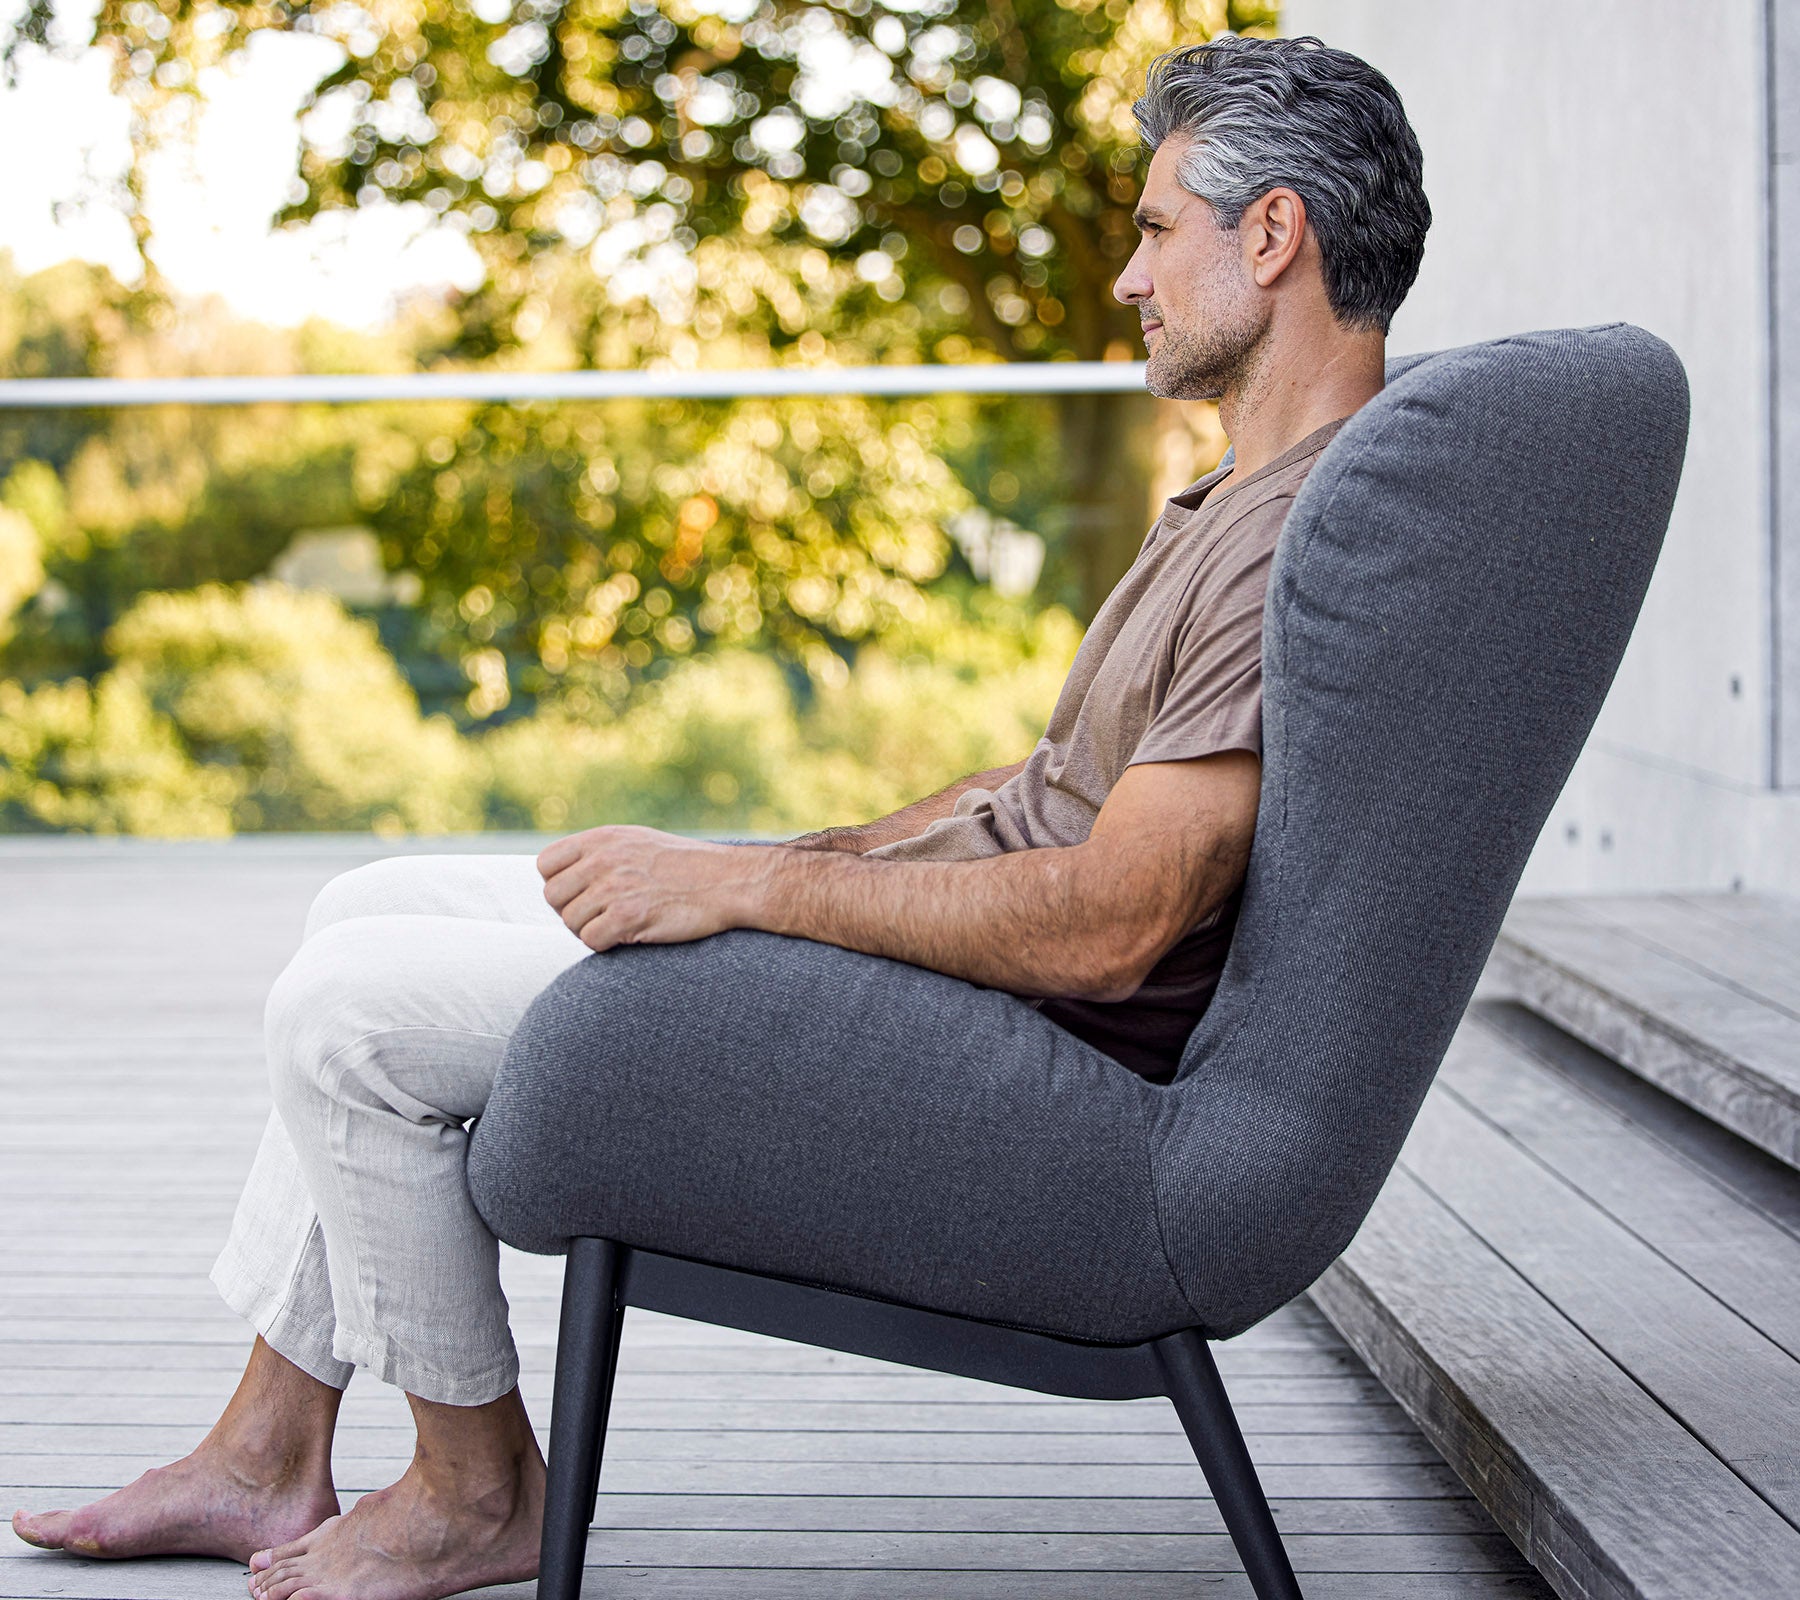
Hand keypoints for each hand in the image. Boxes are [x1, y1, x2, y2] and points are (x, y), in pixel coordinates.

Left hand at [537, 826, 755, 951]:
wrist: (727, 881)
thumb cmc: (684, 865)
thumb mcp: (637, 841)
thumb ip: (599, 852)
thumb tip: (561, 873)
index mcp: (603, 839)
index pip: (546, 864)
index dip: (560, 884)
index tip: (582, 894)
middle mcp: (603, 860)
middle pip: (554, 897)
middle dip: (573, 911)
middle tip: (601, 915)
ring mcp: (615, 888)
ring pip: (571, 922)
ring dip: (591, 930)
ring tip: (619, 924)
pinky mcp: (628, 917)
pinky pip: (591, 940)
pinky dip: (605, 944)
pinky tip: (627, 935)